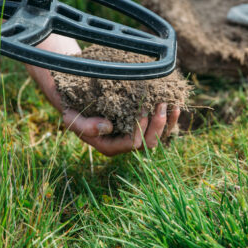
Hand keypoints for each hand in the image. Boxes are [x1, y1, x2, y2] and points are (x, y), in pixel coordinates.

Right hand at [62, 103, 180, 156]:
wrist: (77, 102)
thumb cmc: (74, 111)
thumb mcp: (72, 119)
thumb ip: (85, 126)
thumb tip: (108, 127)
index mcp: (110, 146)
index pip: (131, 143)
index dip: (140, 128)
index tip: (142, 109)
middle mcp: (125, 144)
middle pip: (148, 143)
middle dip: (157, 126)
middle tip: (160, 105)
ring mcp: (135, 135)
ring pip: (157, 137)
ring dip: (165, 122)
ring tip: (168, 103)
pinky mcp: (142, 126)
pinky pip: (161, 128)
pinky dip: (170, 118)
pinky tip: (176, 106)